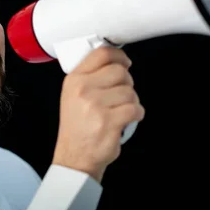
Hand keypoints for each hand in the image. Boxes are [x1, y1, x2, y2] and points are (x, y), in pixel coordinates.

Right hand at [51, 47, 144, 182]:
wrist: (75, 156)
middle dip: (127, 82)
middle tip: (121, 93)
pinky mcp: (109, 122)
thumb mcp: (72, 95)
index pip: (101, 54)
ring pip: (130, 91)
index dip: (119, 56)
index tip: (124, 61)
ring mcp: (96, 106)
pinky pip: (135, 109)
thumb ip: (90, 76)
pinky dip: (137, 113)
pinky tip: (127, 118)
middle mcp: (83, 90)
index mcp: (74, 80)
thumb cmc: (77, 126)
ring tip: (121, 110)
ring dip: (132, 101)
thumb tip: (115, 61)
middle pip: (120, 71)